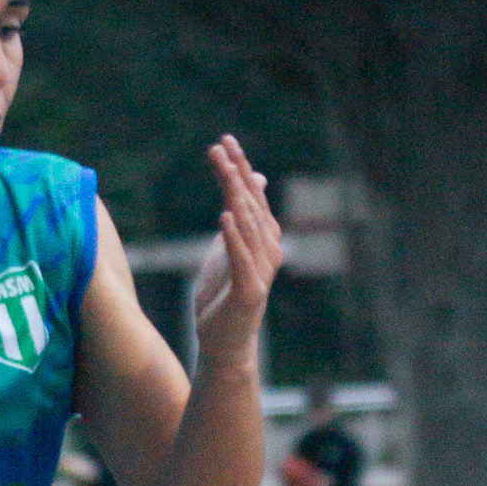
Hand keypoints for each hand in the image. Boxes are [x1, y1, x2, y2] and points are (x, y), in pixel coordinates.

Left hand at [191, 136, 282, 369]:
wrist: (225, 344)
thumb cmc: (224, 296)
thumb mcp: (228, 247)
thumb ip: (240, 216)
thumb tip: (254, 179)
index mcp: (263, 238)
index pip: (252, 195)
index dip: (240, 167)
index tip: (224, 141)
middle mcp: (268, 250)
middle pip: (251, 204)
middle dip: (235, 173)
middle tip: (218, 146)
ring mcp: (260, 271)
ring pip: (248, 226)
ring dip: (235, 195)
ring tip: (223, 170)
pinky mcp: (249, 291)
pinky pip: (241, 259)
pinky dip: (234, 237)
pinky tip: (224, 216)